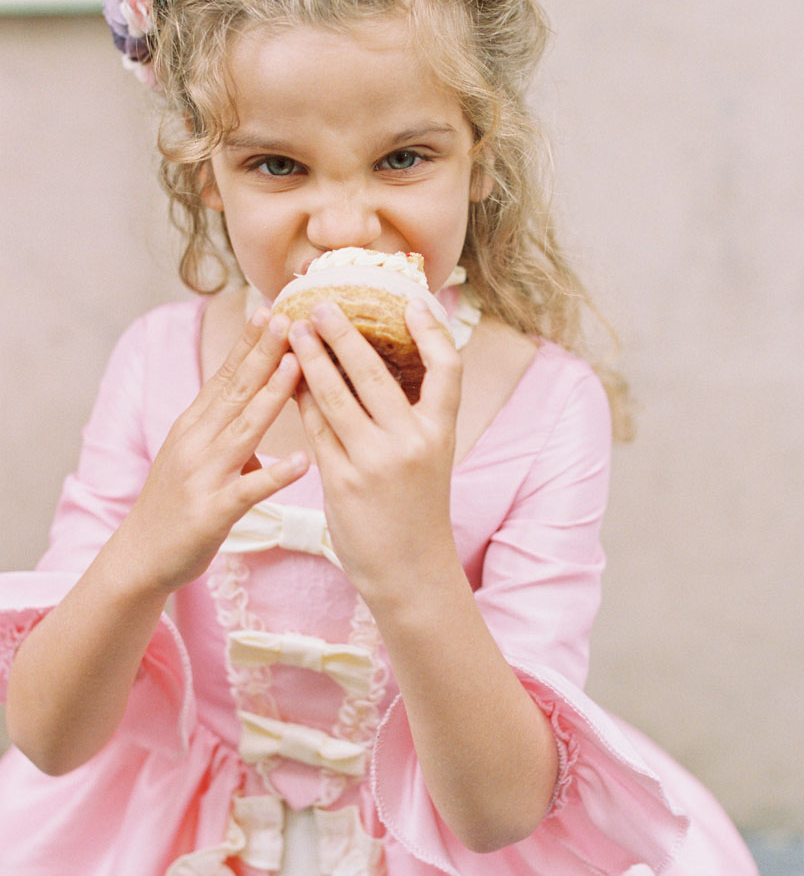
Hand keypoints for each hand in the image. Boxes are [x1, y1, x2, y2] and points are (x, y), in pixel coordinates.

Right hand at [120, 309, 307, 592]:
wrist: (139, 558)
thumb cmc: (177, 505)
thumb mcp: (199, 456)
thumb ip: (230, 430)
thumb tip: (261, 408)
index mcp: (194, 426)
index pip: (226, 376)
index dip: (248, 343)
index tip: (271, 308)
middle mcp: (196, 442)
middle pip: (235, 391)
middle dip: (263, 353)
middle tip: (287, 316)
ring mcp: (203, 476)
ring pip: (243, 429)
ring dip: (270, 396)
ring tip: (296, 366)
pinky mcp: (213, 512)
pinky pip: (249, 490)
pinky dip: (275, 475)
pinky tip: (302, 461)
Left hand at [288, 299, 461, 604]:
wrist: (410, 571)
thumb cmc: (417, 508)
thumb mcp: (430, 457)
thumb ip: (412, 415)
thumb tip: (384, 364)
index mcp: (441, 432)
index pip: (447, 369)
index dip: (432, 332)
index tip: (410, 303)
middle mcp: (412, 442)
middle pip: (376, 372)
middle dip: (345, 333)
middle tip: (321, 305)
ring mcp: (376, 461)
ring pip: (337, 395)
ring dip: (312, 358)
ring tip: (294, 330)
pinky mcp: (342, 481)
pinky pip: (316, 428)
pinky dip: (301, 398)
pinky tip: (287, 378)